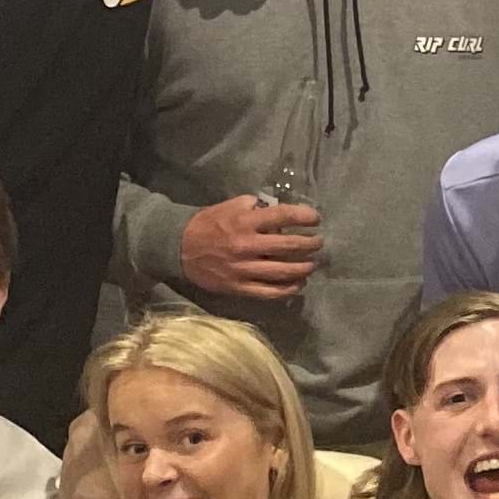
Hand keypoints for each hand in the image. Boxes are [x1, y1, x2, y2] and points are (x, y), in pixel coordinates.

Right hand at [179, 196, 323, 301]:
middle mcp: (247, 245)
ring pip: (284, 271)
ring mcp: (244, 269)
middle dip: (310, 244)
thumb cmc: (207, 224)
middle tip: (319, 242)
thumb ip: (253, 206)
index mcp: (245, 221)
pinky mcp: (240, 287)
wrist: (179, 248)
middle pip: (289, 246)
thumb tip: (277, 211)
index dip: (305, 216)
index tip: (315, 219)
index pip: (283, 216)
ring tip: (312, 264)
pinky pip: (270, 292)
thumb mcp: (228, 206)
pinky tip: (299, 284)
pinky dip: (288, 289)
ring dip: (304, 267)